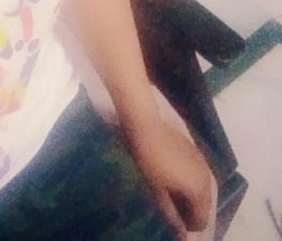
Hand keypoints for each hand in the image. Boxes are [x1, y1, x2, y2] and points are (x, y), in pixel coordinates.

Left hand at [125, 116, 212, 239]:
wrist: (148, 126)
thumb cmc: (150, 161)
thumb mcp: (158, 192)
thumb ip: (172, 215)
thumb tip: (182, 235)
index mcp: (200, 191)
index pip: (202, 220)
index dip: (189, 226)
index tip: (175, 223)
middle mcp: (207, 179)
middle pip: (205, 206)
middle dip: (192, 212)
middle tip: (173, 210)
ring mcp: (204, 164)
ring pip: (204, 190)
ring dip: (193, 198)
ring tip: (173, 196)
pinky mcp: (198, 153)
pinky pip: (200, 176)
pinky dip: (193, 184)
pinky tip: (177, 180)